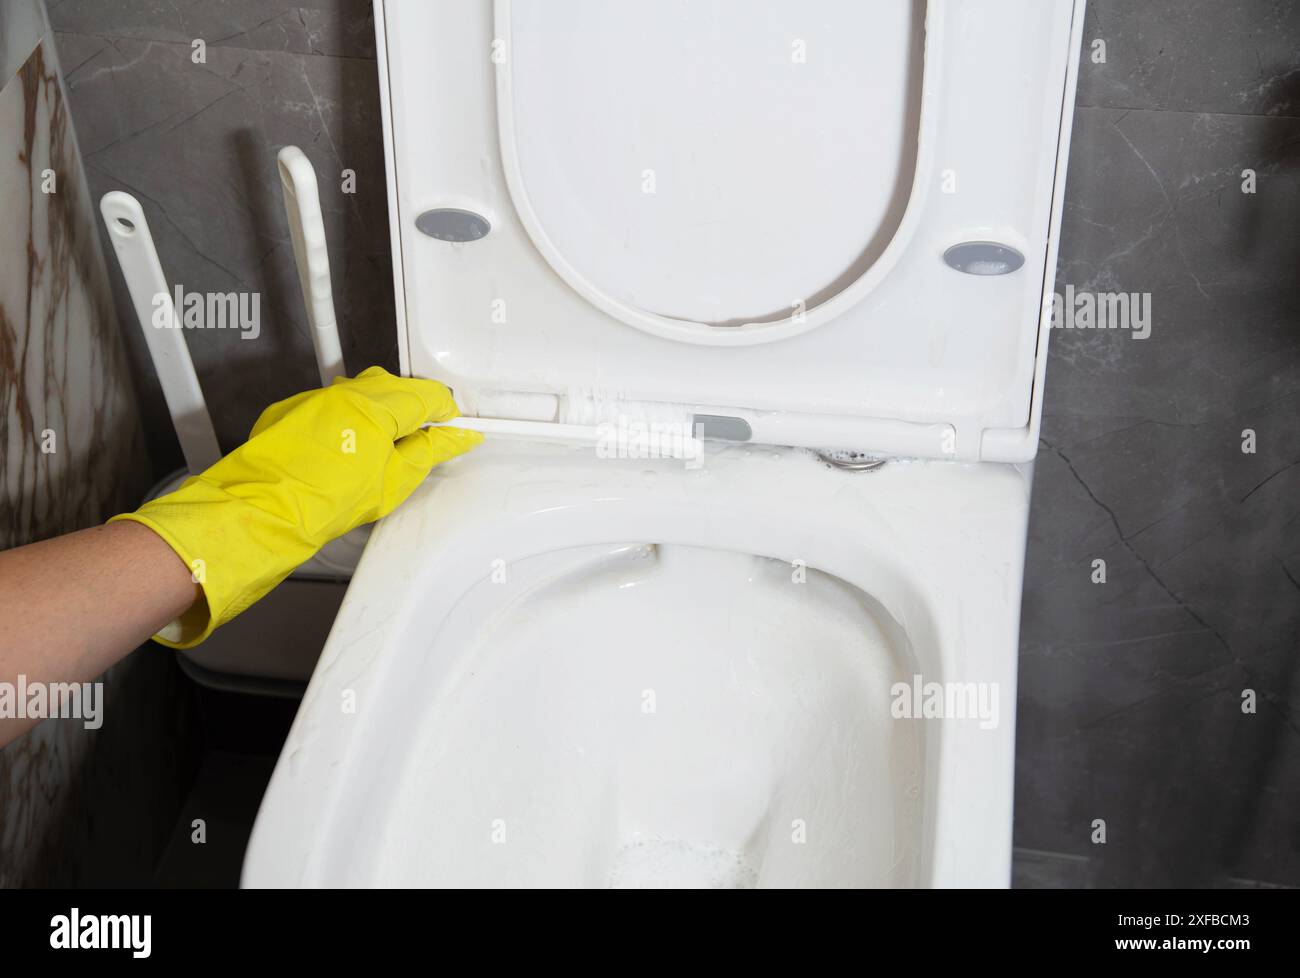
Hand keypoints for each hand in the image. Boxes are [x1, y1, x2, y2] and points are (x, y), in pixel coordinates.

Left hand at [111, 367, 481, 647]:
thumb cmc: (322, 501)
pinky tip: (347, 452)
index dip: (446, 412)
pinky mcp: (291, 411)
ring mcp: (315, 399)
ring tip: (384, 451)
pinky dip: (346, 422)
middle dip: (413, 410)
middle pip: (395, 387)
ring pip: (361, 393)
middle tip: (423, 441)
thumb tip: (456, 438)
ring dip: (379, 414)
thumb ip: (432, 452)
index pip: (428, 394)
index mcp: (377, 403)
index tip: (453, 427)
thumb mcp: (395, 482)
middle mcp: (345, 392)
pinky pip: (331, 407)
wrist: (263, 511)